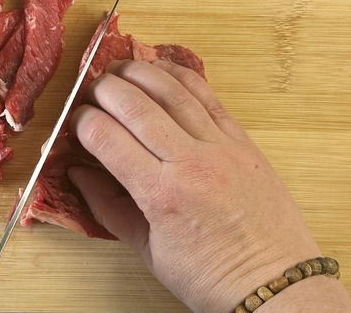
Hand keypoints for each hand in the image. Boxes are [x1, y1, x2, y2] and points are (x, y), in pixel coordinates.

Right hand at [68, 59, 322, 311]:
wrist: (275, 282)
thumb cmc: (210, 275)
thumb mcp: (148, 250)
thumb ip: (108, 207)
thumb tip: (78, 173)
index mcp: (160, 195)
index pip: (106, 137)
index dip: (81, 122)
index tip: (74, 123)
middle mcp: (189, 162)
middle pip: (135, 105)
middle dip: (104, 89)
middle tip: (89, 89)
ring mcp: (220, 146)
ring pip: (172, 91)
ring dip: (139, 72)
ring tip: (118, 68)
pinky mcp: (241, 140)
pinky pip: (207, 96)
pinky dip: (181, 76)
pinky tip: (162, 70)